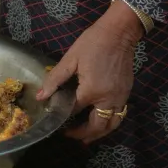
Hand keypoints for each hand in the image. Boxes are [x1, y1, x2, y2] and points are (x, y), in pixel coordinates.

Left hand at [36, 0, 142, 143]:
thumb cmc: (93, 42)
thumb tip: (40, 96)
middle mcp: (108, 99)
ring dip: (99, 133)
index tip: (56, 118)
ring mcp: (120, 97)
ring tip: (87, 137)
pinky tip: (100, 118)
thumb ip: (55, 79)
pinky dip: (110, 122)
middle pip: (97, 126)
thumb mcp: (71, 58)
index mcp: (91, 91)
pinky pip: (119, 114)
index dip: (64, 116)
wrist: (119, 31)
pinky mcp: (126, 92)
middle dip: (83, 134)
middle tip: (71, 135)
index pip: (75, 111)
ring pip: (112, 124)